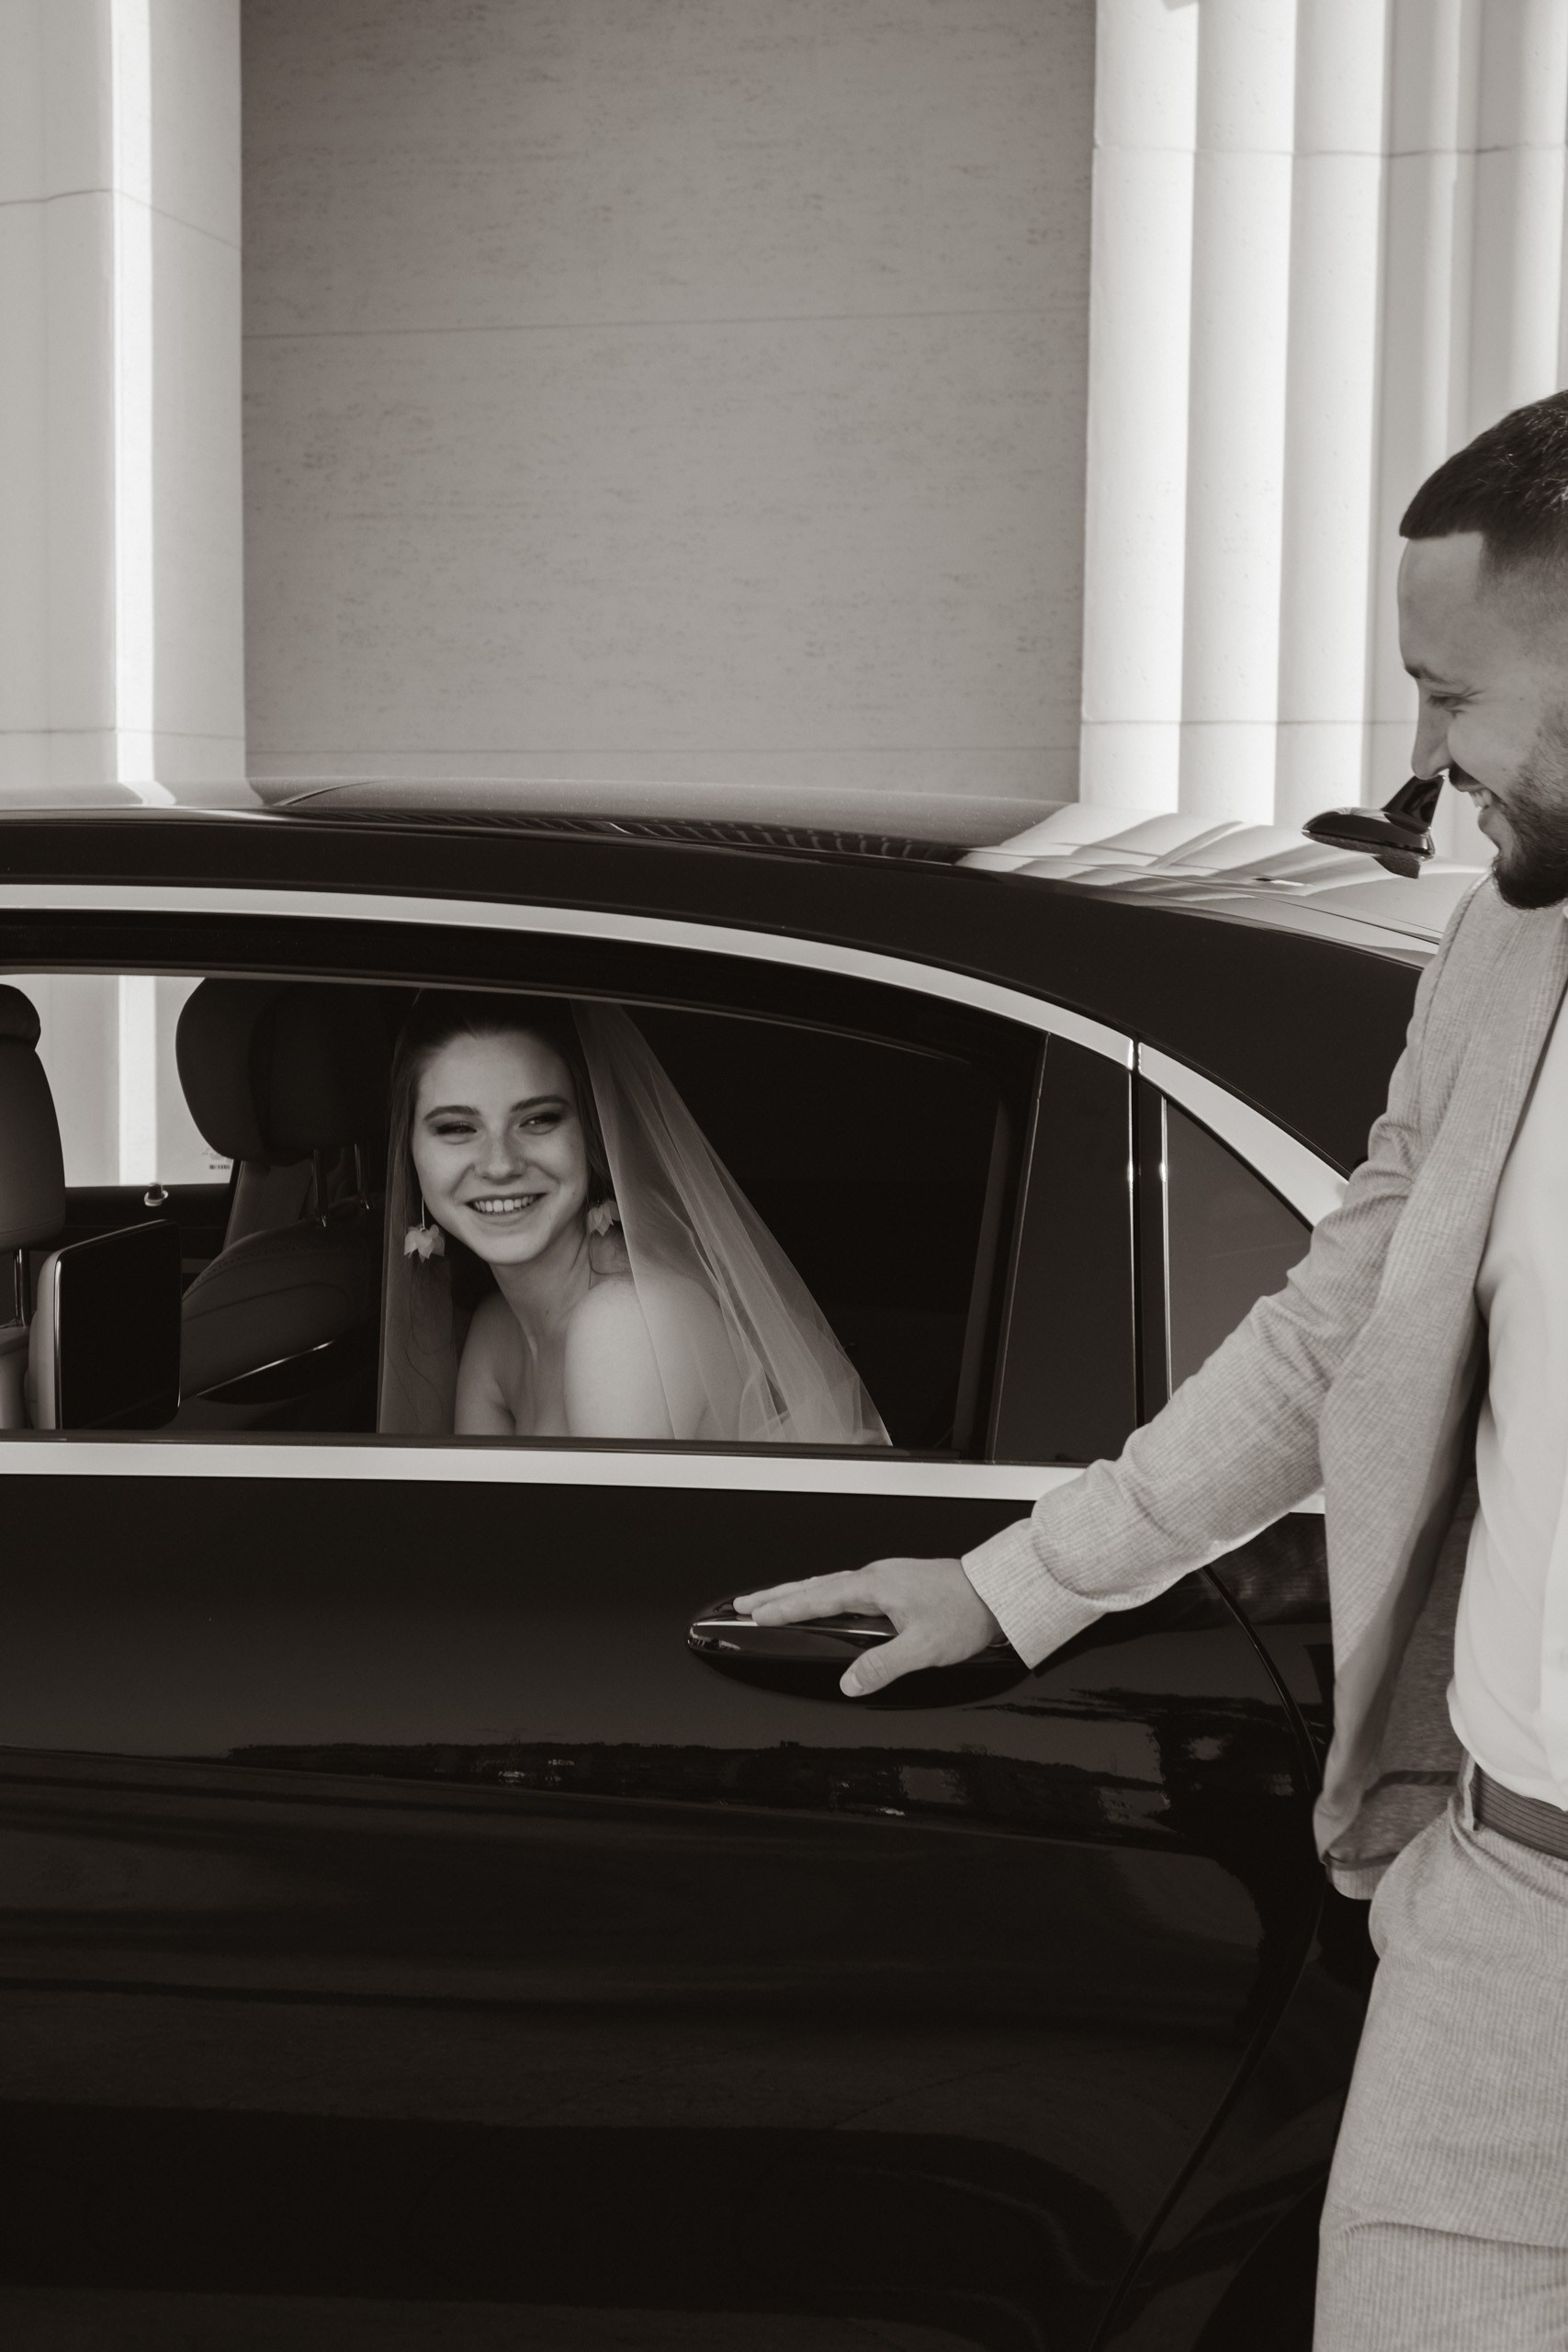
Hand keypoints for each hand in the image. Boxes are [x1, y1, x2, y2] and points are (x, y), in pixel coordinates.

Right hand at [733, 1557, 1002, 1697]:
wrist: (997, 1591)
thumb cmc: (965, 1613)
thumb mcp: (923, 1648)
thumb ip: (882, 1666)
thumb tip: (850, 1682)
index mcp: (876, 1587)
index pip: (818, 1598)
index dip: (783, 1607)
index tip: (753, 1613)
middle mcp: (876, 1577)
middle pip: (815, 1585)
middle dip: (777, 1594)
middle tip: (744, 1602)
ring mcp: (885, 1577)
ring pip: (829, 1584)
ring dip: (797, 1592)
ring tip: (771, 1601)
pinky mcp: (895, 1582)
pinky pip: (845, 1585)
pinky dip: (821, 1592)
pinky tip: (822, 1601)